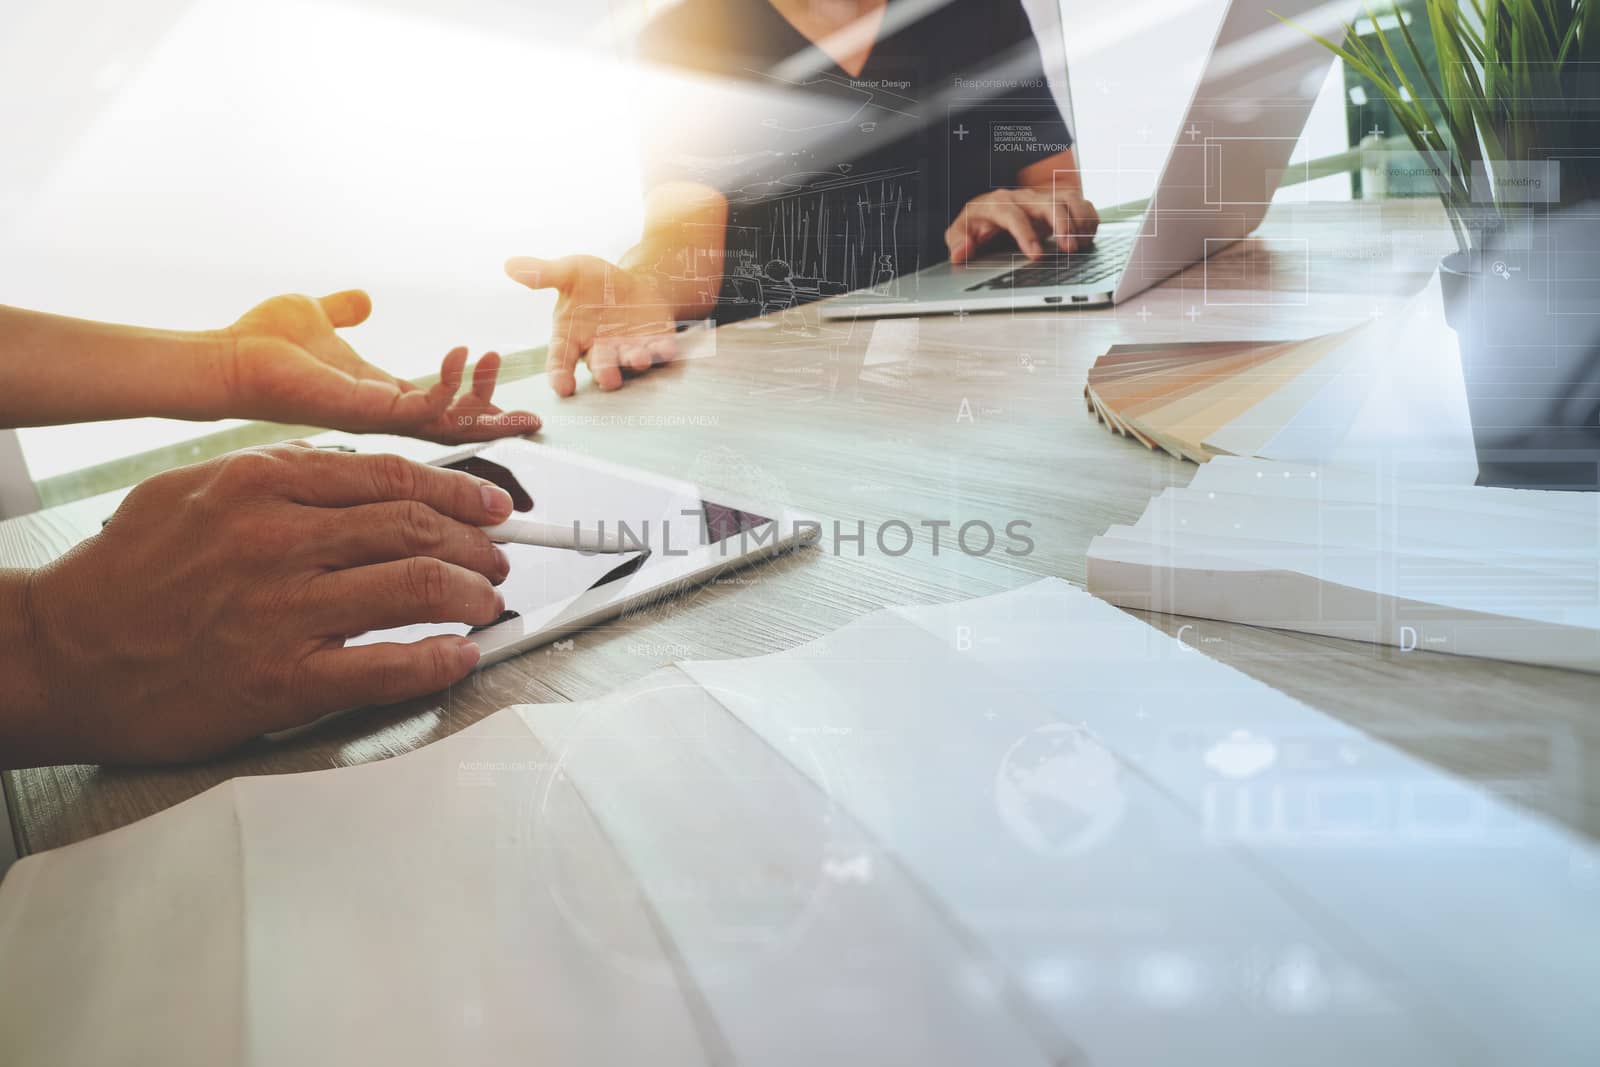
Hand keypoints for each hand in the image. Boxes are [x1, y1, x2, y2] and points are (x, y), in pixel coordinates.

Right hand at [22, 444, 515, 763]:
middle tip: (499, 558)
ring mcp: (283, 609)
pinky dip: (439, 661)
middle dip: (478, 543)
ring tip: (488, 603)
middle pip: (417, 525)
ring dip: (473, 595)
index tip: (492, 505)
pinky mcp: (282, 679)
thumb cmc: (121, 577)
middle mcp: (278, 538)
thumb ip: (274, 475)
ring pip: (418, 585)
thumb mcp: (191, 492)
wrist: (55, 656)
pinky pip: (389, 665)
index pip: (391, 474)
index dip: (460, 490)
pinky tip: (460, 658)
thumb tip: (351, 470)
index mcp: (260, 483)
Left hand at [224, 291, 539, 441]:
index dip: (478, 404)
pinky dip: (447, 389)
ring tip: (486, 358)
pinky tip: (456, 357)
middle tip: (527, 408)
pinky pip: (423, 411)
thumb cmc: (261, 342)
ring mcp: (375, 417)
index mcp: (376, 394)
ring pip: (447, 426)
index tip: (511, 389)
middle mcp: (381, 413)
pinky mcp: (366, 412)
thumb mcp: (317, 315)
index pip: (442, 409)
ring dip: (477, 399)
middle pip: (455, 429)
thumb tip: (362, 300)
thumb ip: (344, 311)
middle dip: (493, 420)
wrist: (226, 358)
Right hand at [505, 256, 678, 396]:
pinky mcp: (656, 343)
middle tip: (607, 378)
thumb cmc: (594, 284)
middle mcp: (600, 351)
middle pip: (600, 366)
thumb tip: (508, 265)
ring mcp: (629, 350)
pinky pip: (659, 351)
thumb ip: (543, 274)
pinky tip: (665, 349)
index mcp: (572, 338)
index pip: (560, 361)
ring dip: (634, 362)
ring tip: (637, 359)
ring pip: (630, 363)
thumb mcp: (570, 273)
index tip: (562, 388)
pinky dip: (662, 352)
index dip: (560, 376)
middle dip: (604, 372)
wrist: (634, 281)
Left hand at [945, 188, 1099, 263]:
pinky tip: (1087, 237)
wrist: (992, 207)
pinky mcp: (1058, 202)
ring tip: (1080, 246)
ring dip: (1079, 222)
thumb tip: (962, 251)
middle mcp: (1023, 197)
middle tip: (1069, 250)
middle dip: (1063, 225)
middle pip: (1049, 203)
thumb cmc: (977, 222)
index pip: (1013, 215)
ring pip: (1069, 200)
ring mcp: (1043, 198)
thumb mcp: (960, 231)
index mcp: (998, 204)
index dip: (1026, 234)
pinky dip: (1089, 219)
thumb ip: (957, 242)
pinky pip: (1081, 203)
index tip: (1036, 255)